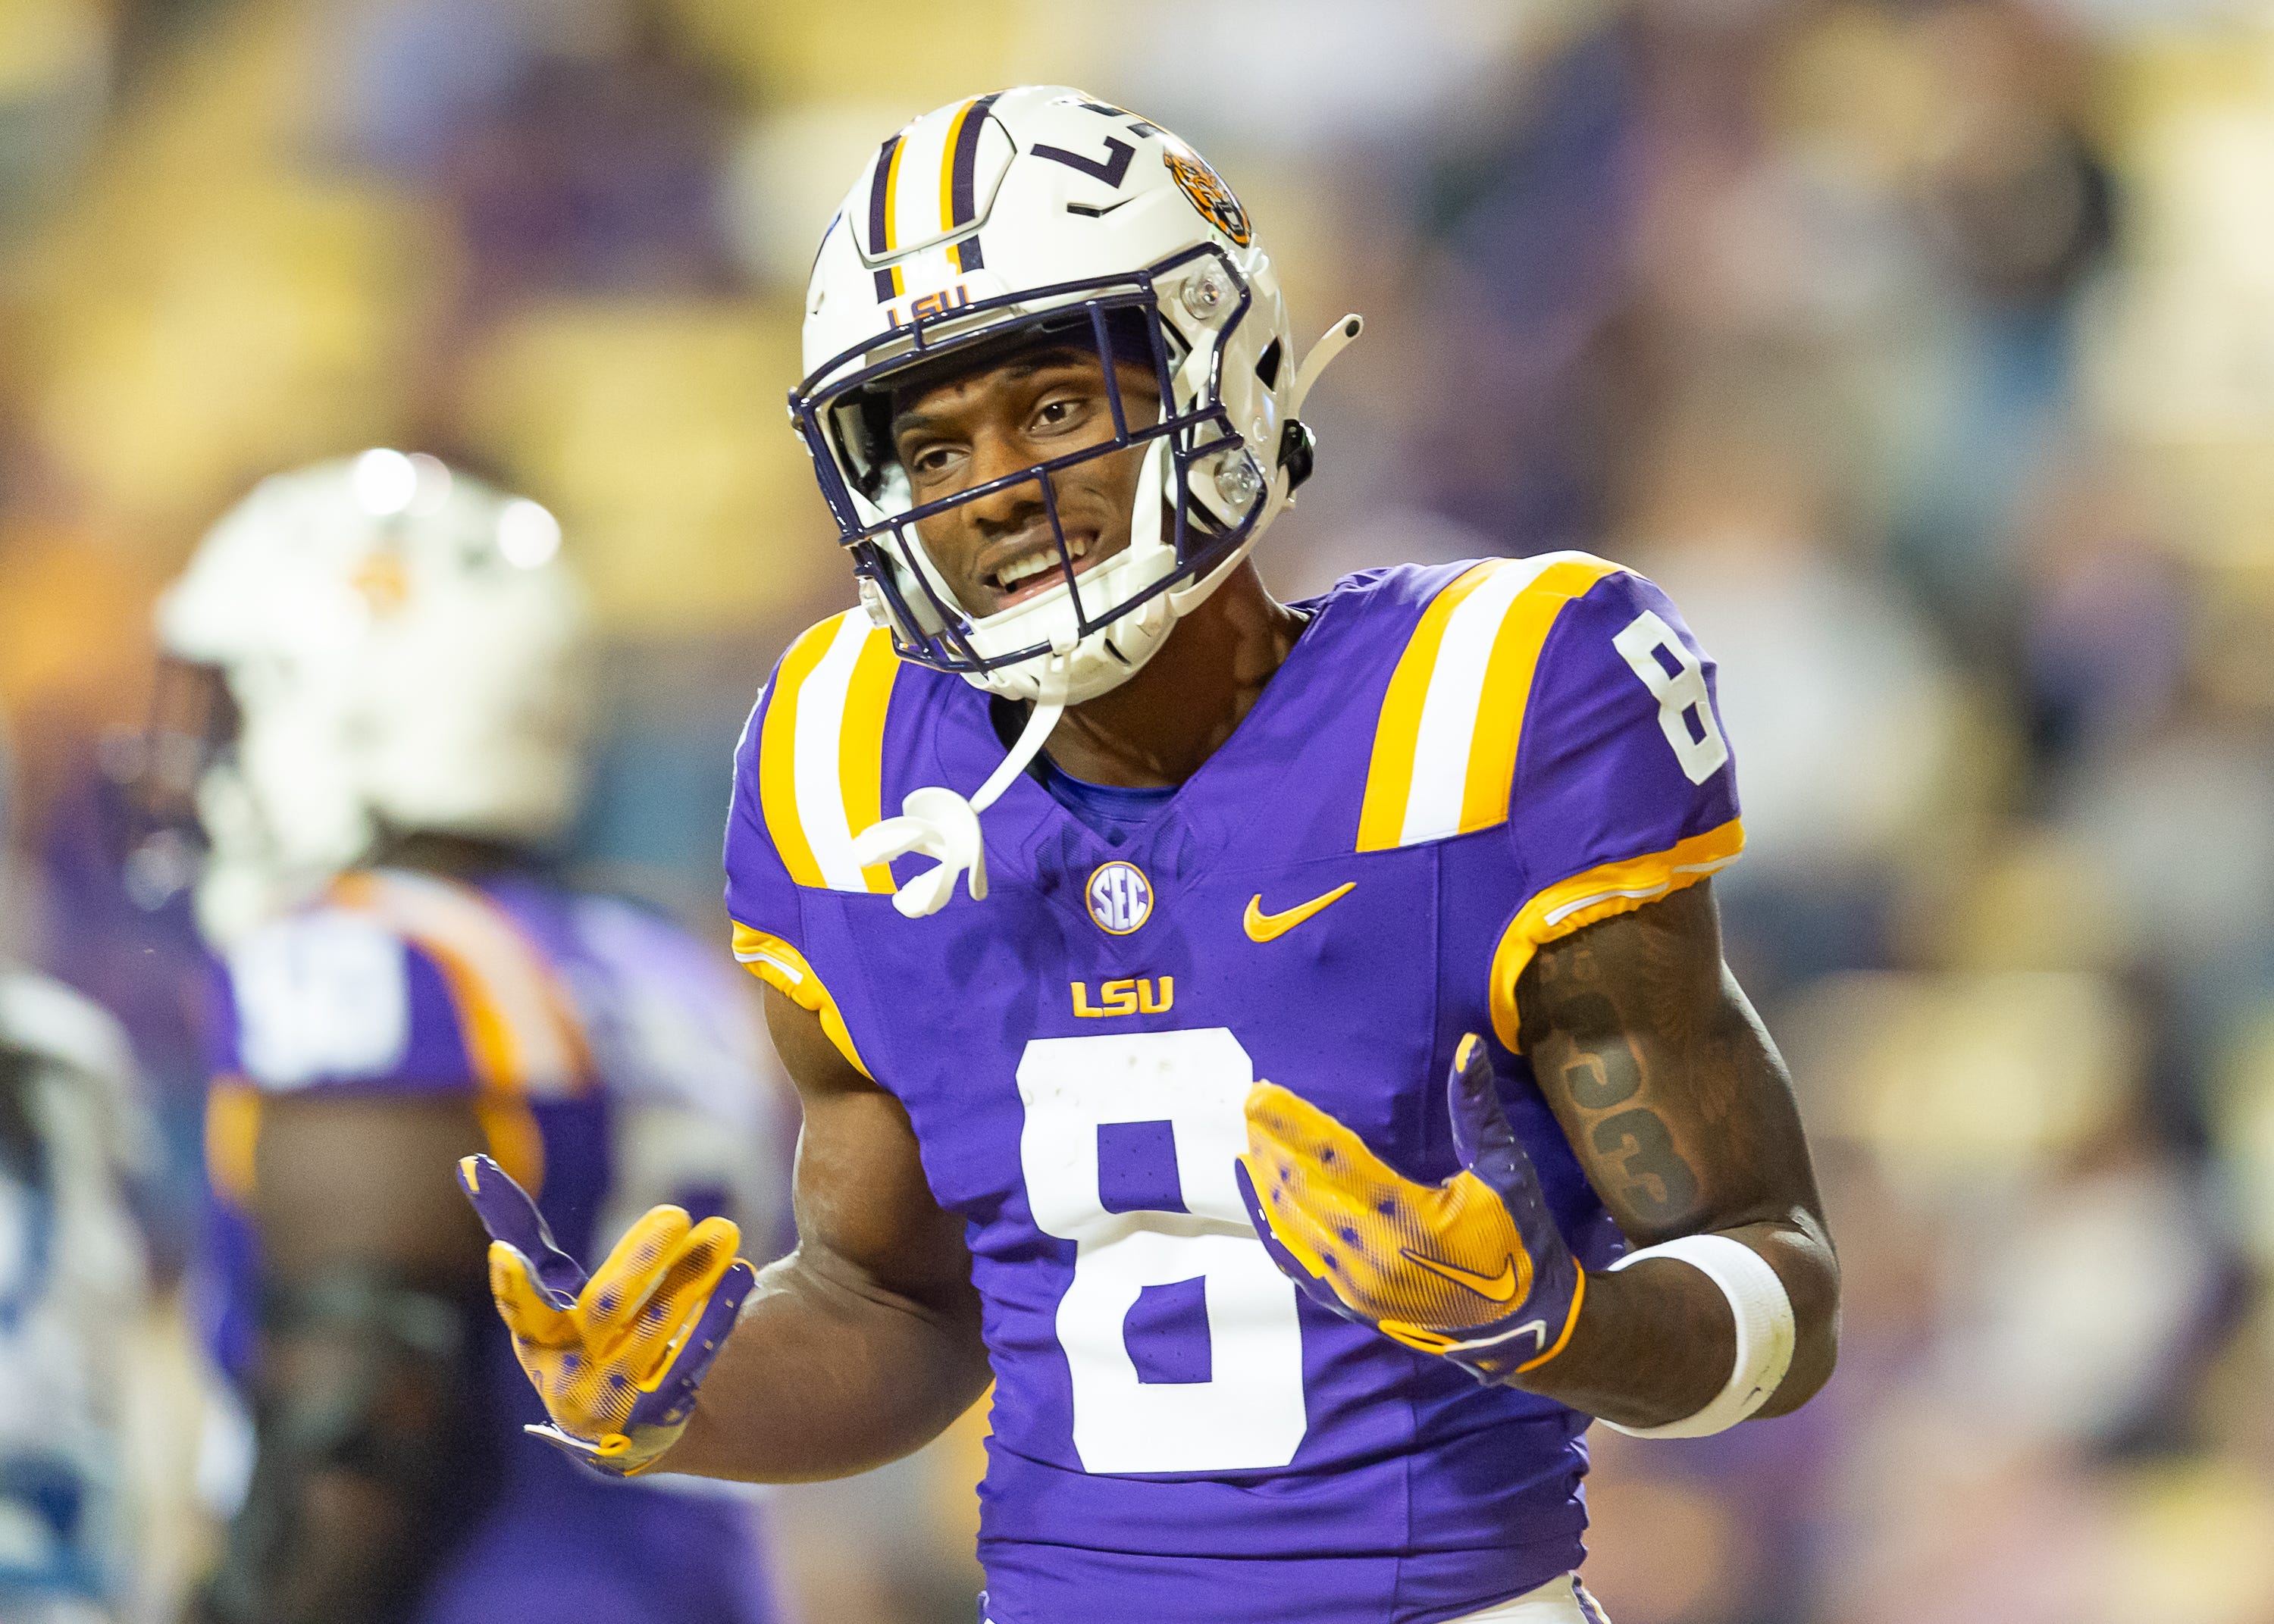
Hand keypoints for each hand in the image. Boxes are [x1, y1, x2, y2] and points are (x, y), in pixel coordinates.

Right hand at [457, 1154, 754, 1475]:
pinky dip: (716, 1315)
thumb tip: (469, 1165)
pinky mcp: (659, 1423)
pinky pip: (692, 1361)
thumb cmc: (604, 1334)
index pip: (524, 1311)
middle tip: (677, 1212)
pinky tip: (741, 1276)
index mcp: (540, 1344)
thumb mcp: (564, 1291)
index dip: (514, 1286)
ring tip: (725, 1232)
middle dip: (640, 1259)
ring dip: (690, 1279)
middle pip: (602, 1312)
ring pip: (655, 1332)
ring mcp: (615, 1408)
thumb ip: (528, 1236)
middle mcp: (568, 1381)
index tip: (508, 1253)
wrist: (655, 1426)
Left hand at [1236, 1034, 1584, 1382]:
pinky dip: (1268, 1222)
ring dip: (1267, 1177)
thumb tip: (1467, 1046)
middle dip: (1273, 1142)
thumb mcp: (1505, 1173)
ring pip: (1291, 1222)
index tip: (1260, 1092)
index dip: (1292, 1122)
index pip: (1334, 1157)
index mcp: (1407, 1218)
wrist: (1526, 1330)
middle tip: (1254, 1102)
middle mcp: (1370, 1255)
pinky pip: (1293, 1258)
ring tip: (1252, 1136)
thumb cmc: (1519, 1242)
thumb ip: (1477, 1111)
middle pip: (1301, 1187)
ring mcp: (1353, 1286)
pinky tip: (1254, 1192)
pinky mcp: (1348, 1304)